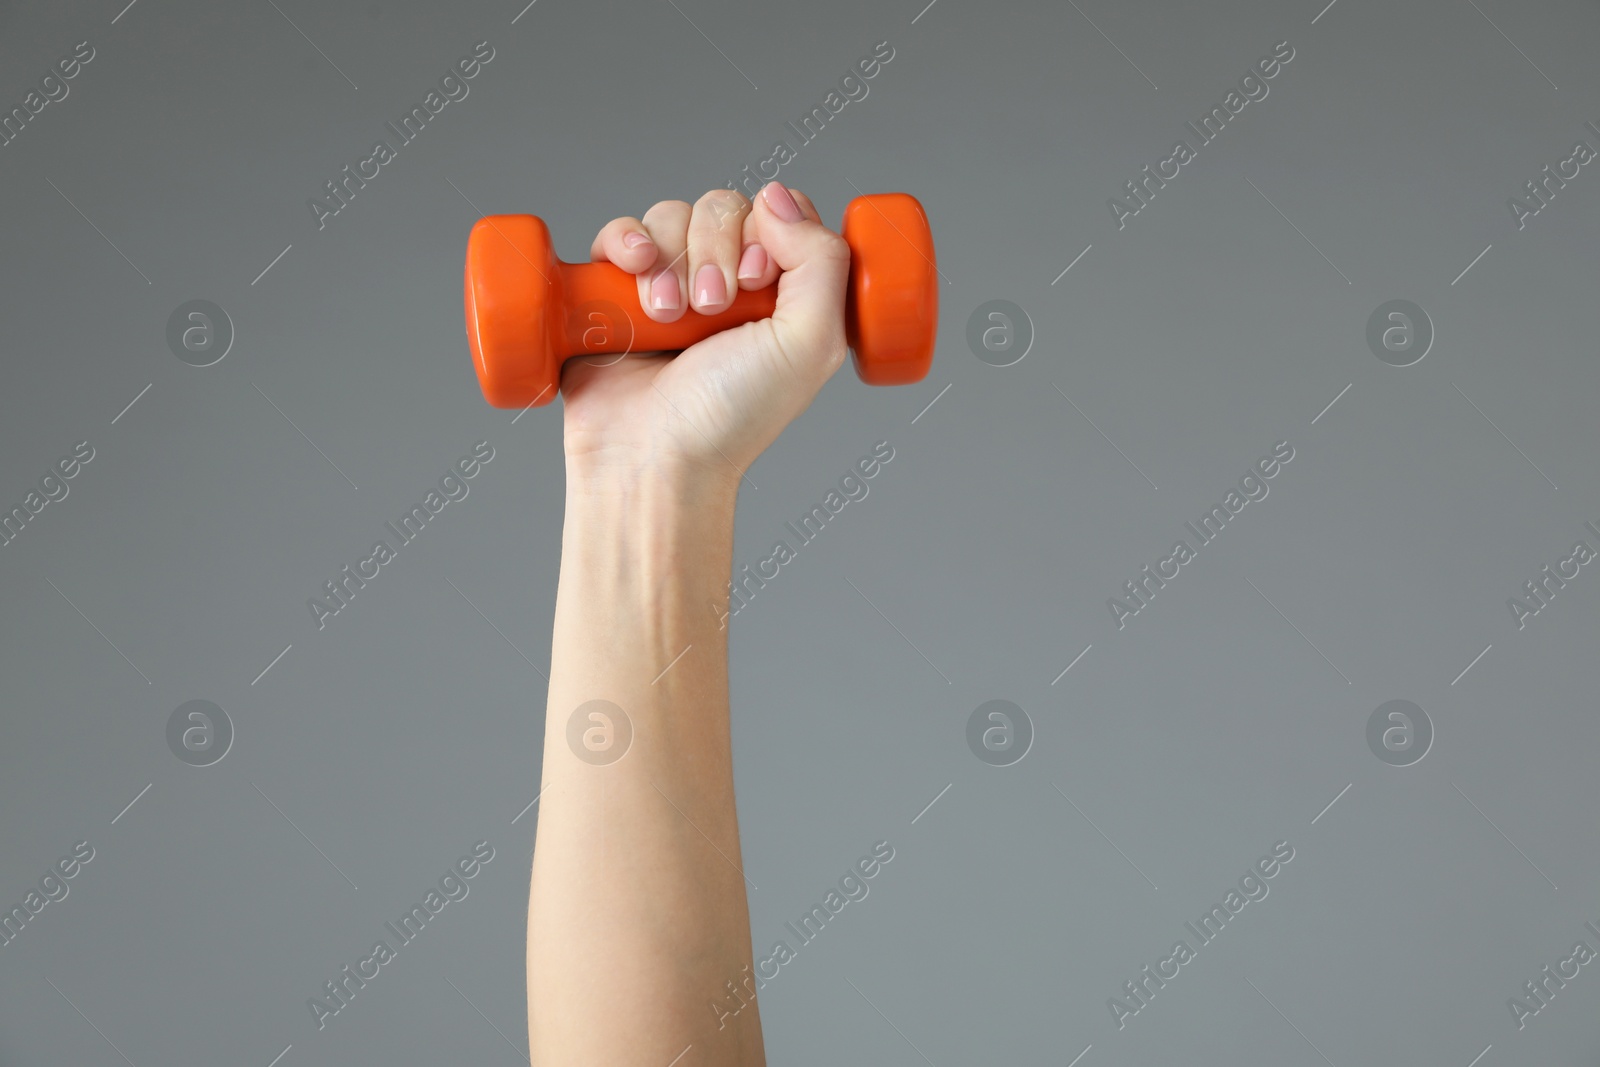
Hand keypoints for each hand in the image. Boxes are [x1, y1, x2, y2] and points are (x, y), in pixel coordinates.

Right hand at [558, 181, 851, 488]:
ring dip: (670, 259)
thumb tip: (778, 198)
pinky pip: (620, 234)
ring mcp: (670, 286)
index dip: (769, 231)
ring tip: (670, 315)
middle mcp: (728, 286)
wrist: (651, 457)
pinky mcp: (616, 293)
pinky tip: (632, 272)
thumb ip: (822, 261)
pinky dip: (624, 242)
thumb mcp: (810, 344)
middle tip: (712, 308)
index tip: (759, 279)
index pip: (780, 214)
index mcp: (781, 296)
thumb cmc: (732, 418)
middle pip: (723, 208)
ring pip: (671, 216)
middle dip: (716, 251)